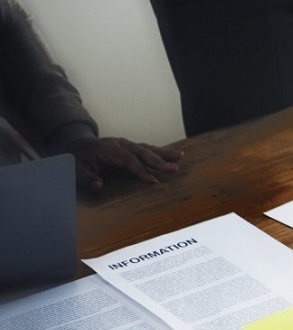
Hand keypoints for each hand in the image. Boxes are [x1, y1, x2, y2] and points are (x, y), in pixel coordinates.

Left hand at [65, 137, 182, 190]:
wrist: (74, 145)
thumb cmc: (76, 160)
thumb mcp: (74, 170)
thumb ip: (86, 178)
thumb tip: (99, 186)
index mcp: (107, 149)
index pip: (128, 159)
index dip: (141, 170)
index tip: (153, 181)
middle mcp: (119, 143)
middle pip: (142, 151)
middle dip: (159, 160)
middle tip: (174, 169)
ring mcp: (125, 144)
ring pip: (146, 148)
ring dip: (163, 153)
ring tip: (180, 156)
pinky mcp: (129, 147)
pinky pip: (145, 149)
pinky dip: (159, 152)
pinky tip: (171, 155)